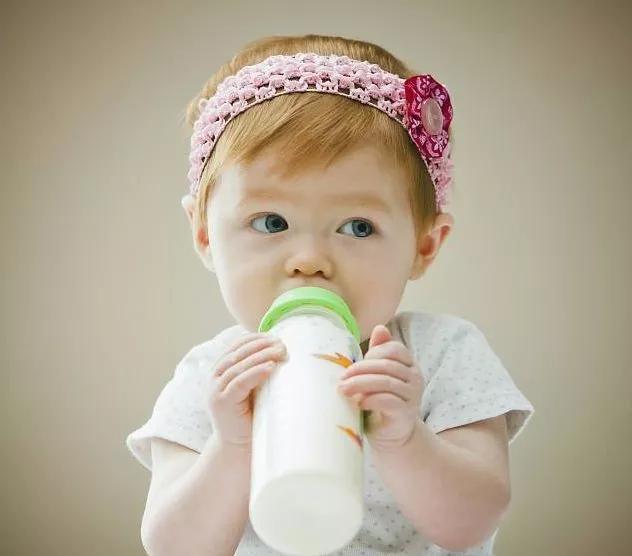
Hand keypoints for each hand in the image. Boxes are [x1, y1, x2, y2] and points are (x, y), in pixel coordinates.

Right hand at [206, 332, 286, 447]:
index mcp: (219, 371)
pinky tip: (271, 367)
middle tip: (282, 344)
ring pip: (239, 365)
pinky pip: (240, 382)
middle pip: (237, 353)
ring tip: (280, 352)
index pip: (235, 346)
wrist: (239, 448)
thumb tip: (281, 350)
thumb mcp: (253, 388)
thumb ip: (257, 371)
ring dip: (262, 356)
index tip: (274, 336)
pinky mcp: (222, 403)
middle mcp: (214, 378)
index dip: (255, 338)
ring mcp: (215, 391)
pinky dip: (256, 372)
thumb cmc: (250, 417)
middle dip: (261, 345)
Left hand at [337, 324, 424, 450]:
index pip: (394, 349)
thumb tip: (379, 327)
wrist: (392, 435)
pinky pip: (389, 401)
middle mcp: (415, 377)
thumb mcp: (378, 375)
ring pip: (386, 382)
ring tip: (343, 389)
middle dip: (360, 369)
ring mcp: (413, 396)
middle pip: (387, 365)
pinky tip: (359, 403)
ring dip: (361, 384)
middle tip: (341, 378)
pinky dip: (372, 400)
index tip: (352, 366)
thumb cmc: (381, 401)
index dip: (372, 354)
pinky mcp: (405, 414)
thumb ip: (378, 353)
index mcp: (409, 364)